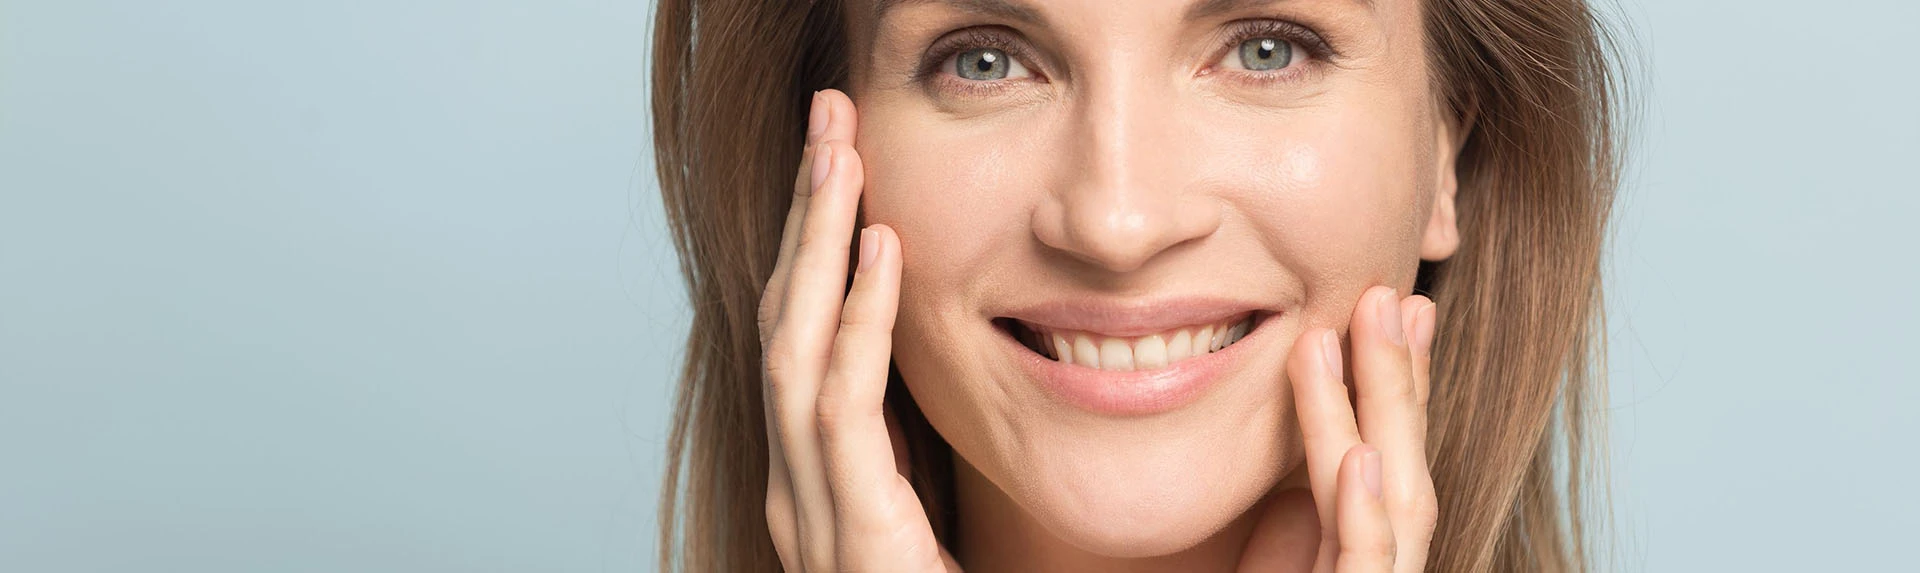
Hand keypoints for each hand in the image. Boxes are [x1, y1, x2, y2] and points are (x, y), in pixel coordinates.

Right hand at [758, 89, 959, 571]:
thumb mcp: (942, 520)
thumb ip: (928, 455)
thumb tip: (986, 368)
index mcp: (822, 477)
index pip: (806, 332)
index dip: (819, 239)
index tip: (844, 157)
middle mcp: (800, 486)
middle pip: (785, 318)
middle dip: (805, 211)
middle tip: (828, 116)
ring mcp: (813, 511)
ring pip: (794, 344)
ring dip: (818, 240)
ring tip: (840, 149)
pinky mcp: (850, 534)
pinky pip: (840, 408)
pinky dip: (857, 320)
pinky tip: (882, 249)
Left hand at [1241, 286, 1440, 571]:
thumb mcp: (1272, 562)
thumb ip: (1294, 521)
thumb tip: (1300, 479)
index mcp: (1363, 548)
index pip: (1390, 452)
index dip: (1398, 380)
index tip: (1396, 303)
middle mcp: (1380, 566)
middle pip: (1399, 464)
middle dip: (1397, 378)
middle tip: (1386, 292)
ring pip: (1393, 501)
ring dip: (1378, 410)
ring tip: (1358, 328)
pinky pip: (1365, 565)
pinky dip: (1366, 514)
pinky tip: (1359, 455)